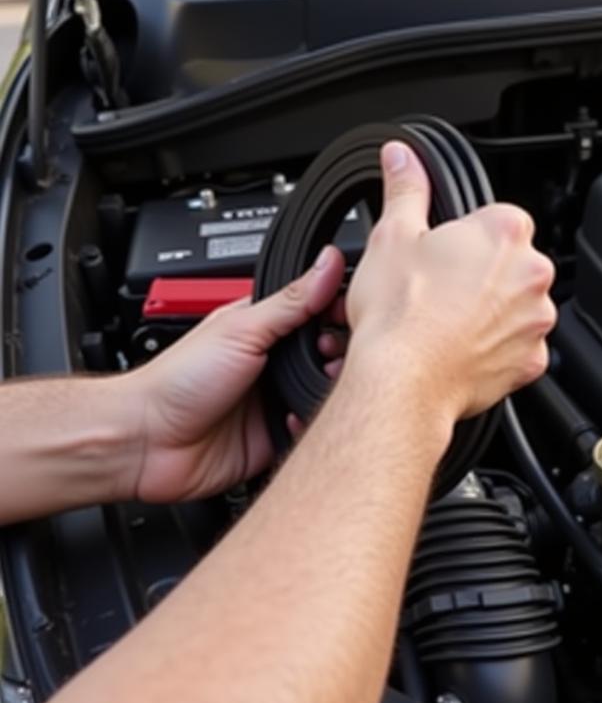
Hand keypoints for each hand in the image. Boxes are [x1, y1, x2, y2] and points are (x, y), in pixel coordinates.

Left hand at [125, 249, 345, 503]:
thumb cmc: (176, 380)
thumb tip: (327, 262)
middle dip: (339, 357)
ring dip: (328, 394)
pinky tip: (300, 421)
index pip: (317, 313)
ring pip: (323, 396)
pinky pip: (310, 435)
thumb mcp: (241, 329)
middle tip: (331, 356)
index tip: (353, 316)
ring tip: (323, 388)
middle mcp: (272, 364)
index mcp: (264, 329)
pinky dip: (312, 430)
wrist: (147, 440)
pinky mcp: (275, 438)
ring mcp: (274, 402)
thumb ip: (290, 300)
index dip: (339, 314)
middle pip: (327, 356)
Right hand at [342, 141, 556, 422]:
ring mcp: (536, 320)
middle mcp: (532, 274)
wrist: (403, 381)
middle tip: (441, 292)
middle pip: (512, 264)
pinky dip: (498, 350)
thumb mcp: (392, 236)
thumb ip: (405, 189)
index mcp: (505, 232)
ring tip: (449, 323)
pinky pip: (519, 348)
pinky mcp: (532, 361)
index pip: (499, 220)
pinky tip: (463, 349)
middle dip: (483, 274)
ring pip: (518, 307)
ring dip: (493, 312)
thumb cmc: (399, 315)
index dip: (467, 238)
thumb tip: (402, 157)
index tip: (446, 256)